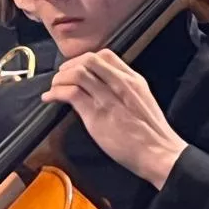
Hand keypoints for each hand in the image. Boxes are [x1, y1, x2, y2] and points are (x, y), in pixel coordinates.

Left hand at [41, 50, 186, 188]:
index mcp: (134, 80)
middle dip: (69, 66)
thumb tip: (103, 88)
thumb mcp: (143, 101)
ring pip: (78, 73)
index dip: (85, 59)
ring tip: (54, 88)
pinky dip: (55, 93)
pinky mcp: (96, 114)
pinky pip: (71, 93)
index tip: (76, 68)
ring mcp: (108, 98)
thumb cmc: (152, 133)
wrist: (158, 152)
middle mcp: (121, 84)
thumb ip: (125, 91)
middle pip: (89, 60)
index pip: (106, 55)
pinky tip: (50, 98)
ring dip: (60, 78)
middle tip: (61, 77)